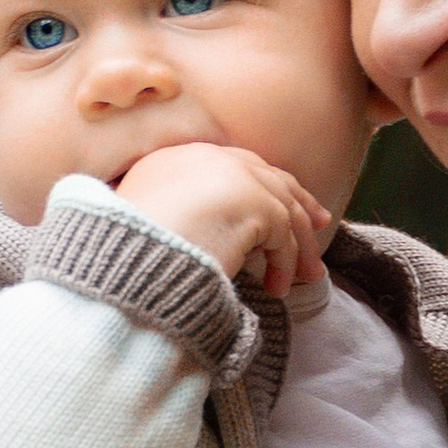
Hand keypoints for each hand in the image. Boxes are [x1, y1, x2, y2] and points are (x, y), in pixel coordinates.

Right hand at [117, 141, 333, 296]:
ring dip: (297, 247)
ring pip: (283, 209)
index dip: (265, 184)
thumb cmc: (127, 256)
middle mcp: (208, 158)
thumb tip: (207, 236)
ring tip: (305, 277)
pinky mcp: (254, 203)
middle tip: (320, 226)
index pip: (237, 166)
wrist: (127, 260)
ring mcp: (233, 176)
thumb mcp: (148, 222)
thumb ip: (181, 216)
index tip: (286, 206)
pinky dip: (284, 265)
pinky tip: (276, 289)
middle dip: (299, 202)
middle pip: (269, 178)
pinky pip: (282, 238)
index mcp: (178, 158)